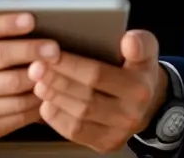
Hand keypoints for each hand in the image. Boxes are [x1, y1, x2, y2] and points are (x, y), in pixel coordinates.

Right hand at [0, 11, 59, 140]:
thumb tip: (35, 22)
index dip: (8, 24)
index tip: (31, 20)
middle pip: (0, 57)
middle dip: (32, 52)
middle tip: (55, 49)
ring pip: (14, 88)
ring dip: (39, 78)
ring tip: (56, 71)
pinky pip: (19, 113)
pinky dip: (37, 102)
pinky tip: (46, 93)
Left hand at [29, 29, 167, 153]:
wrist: (148, 103)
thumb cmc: (137, 70)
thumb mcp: (146, 50)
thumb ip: (140, 43)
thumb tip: (129, 40)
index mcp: (139, 86)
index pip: (98, 74)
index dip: (71, 64)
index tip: (51, 53)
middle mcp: (130, 113)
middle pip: (85, 96)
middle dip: (56, 80)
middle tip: (36, 67)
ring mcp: (118, 132)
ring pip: (78, 116)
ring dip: (54, 98)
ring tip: (38, 82)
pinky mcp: (106, 143)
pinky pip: (76, 132)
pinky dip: (57, 118)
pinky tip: (46, 103)